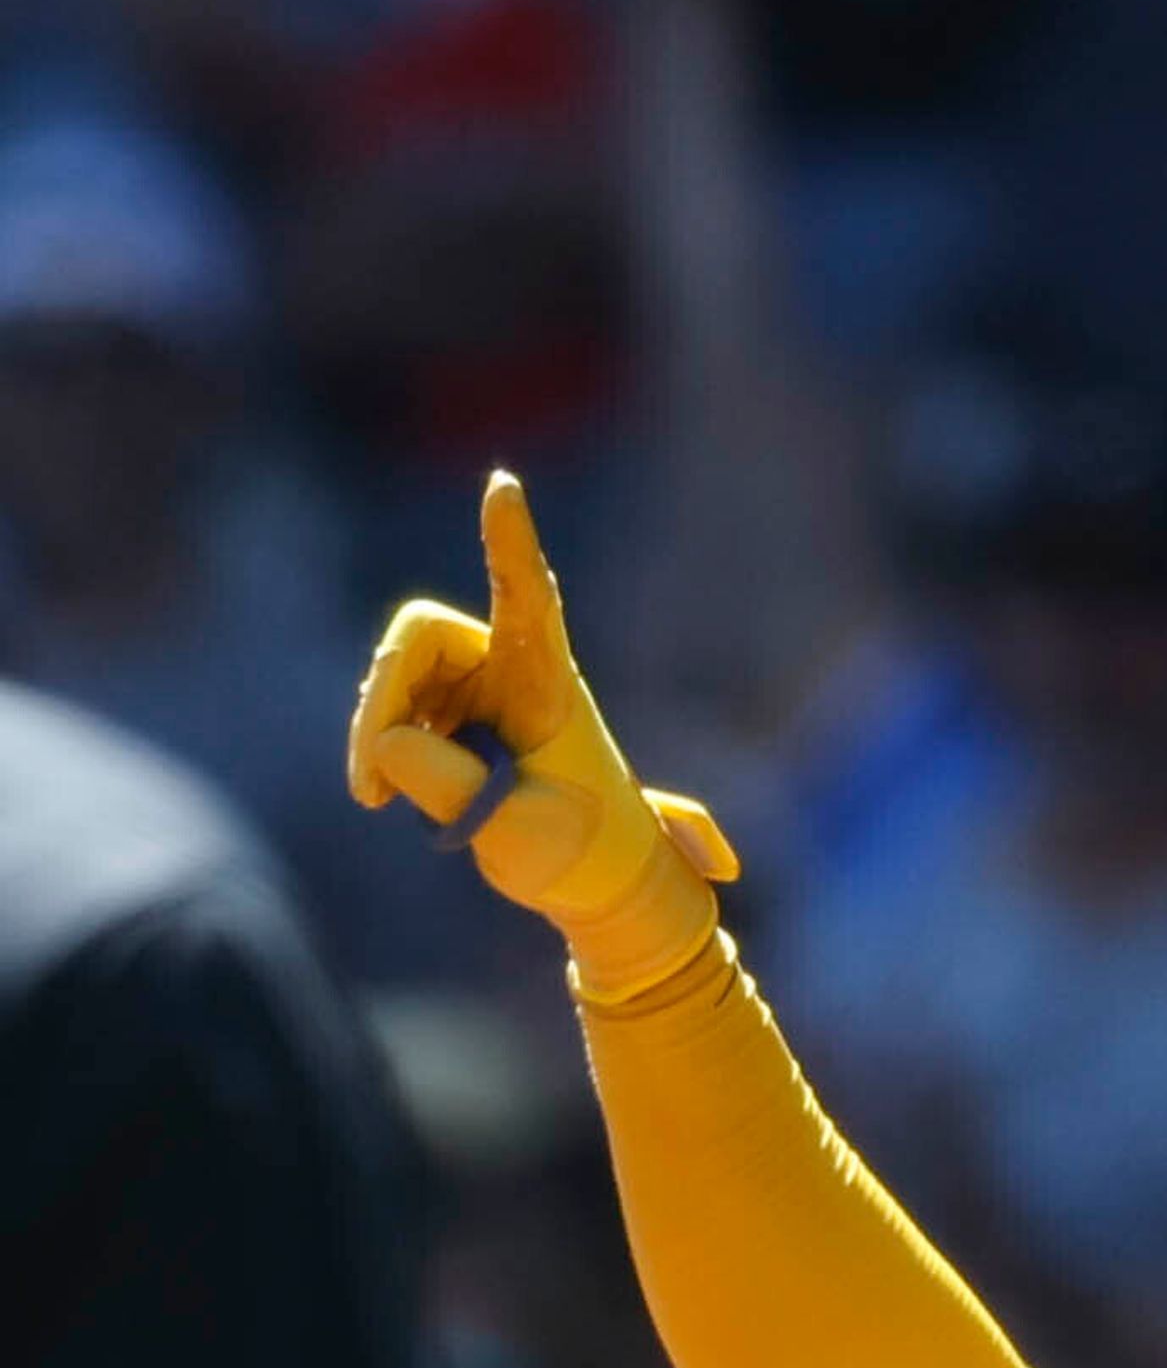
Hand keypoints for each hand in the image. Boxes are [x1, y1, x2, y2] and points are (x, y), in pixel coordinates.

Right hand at [349, 466, 737, 997]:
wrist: (598, 879)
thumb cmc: (581, 853)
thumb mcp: (515, 831)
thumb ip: (449, 784)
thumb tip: (384, 741)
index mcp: (548, 678)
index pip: (528, 596)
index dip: (510, 543)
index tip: (503, 488)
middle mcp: (510, 661)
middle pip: (419, 637)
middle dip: (382, 699)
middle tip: (367, 784)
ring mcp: (477, 681)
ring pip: (396, 674)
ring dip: (379, 730)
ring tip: (377, 798)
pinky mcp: (453, 708)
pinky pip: (394, 707)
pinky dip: (381, 748)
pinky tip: (380, 794)